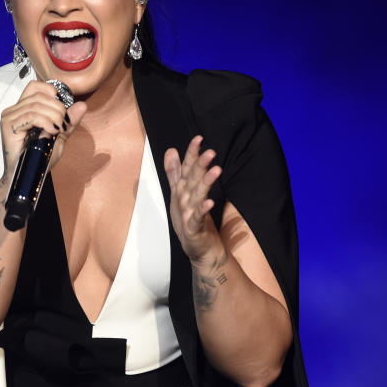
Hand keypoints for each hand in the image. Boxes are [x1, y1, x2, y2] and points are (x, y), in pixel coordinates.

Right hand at [0, 81, 87, 182]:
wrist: (29, 176)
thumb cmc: (39, 157)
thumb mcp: (60, 135)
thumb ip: (69, 120)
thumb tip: (82, 105)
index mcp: (24, 108)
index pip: (36, 86)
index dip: (51, 91)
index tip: (62, 108)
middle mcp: (14, 110)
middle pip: (39, 96)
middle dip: (58, 109)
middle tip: (63, 125)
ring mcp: (9, 117)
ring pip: (36, 105)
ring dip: (53, 117)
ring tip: (57, 130)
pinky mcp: (8, 126)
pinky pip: (31, 116)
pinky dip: (45, 122)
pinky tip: (50, 132)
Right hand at [164, 135, 223, 262]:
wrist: (198, 248)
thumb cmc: (189, 219)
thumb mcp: (179, 193)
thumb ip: (174, 172)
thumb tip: (171, 150)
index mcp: (182, 189)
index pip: (186, 168)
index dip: (191, 153)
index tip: (199, 139)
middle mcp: (183, 199)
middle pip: (192, 179)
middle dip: (199, 164)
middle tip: (210, 152)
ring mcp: (188, 213)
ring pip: (196, 195)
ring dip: (205, 183)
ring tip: (216, 171)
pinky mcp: (193, 228)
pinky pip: (198, 217)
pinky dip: (203, 210)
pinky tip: (210, 202)